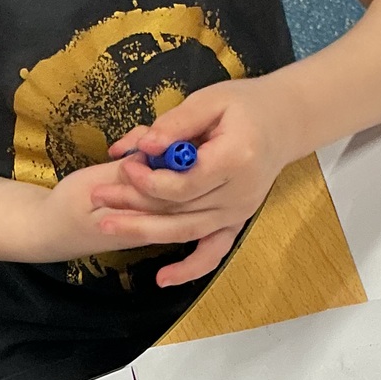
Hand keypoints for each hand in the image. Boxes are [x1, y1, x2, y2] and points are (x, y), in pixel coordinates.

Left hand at [95, 79, 297, 285]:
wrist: (284, 123)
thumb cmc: (245, 105)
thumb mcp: (210, 101)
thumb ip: (175, 123)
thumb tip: (142, 146)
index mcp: (236, 160)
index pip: (184, 183)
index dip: (149, 180)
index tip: (126, 165)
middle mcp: (240, 194)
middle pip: (179, 210)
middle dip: (133, 205)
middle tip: (96, 197)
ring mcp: (239, 212)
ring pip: (186, 231)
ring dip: (144, 231)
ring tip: (106, 224)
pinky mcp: (236, 221)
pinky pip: (213, 252)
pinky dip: (190, 269)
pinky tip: (162, 279)